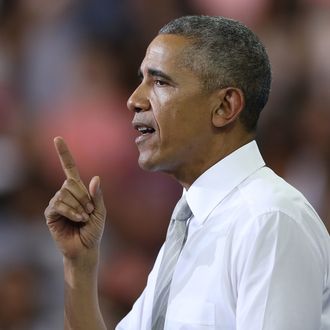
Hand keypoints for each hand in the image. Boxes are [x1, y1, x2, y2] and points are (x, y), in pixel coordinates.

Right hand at [45, 137, 105, 259]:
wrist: (86, 248)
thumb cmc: (94, 230)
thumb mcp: (100, 211)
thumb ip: (97, 195)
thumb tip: (95, 178)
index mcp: (78, 190)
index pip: (69, 168)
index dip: (64, 154)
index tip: (57, 138)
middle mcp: (65, 193)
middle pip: (71, 183)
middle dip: (84, 198)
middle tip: (89, 211)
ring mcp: (57, 203)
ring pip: (65, 194)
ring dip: (79, 206)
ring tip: (84, 218)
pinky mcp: (50, 213)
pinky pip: (58, 204)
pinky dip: (72, 211)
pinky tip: (77, 219)